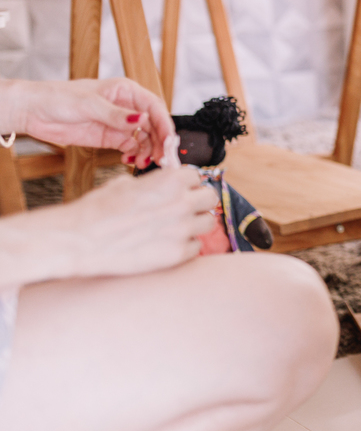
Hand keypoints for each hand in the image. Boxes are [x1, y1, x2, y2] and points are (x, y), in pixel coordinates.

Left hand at [10, 78, 172, 168]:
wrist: (33, 112)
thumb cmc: (58, 97)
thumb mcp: (89, 104)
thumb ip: (117, 114)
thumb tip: (142, 119)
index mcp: (126, 91)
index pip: (154, 108)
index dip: (164, 124)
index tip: (169, 141)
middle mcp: (127, 107)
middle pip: (154, 125)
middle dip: (160, 142)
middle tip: (162, 158)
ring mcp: (119, 123)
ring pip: (145, 138)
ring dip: (148, 151)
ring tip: (144, 162)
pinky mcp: (110, 137)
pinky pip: (131, 147)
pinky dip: (135, 155)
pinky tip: (130, 160)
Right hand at [14, 168, 219, 280]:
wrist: (80, 240)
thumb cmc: (97, 210)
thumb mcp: (124, 184)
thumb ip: (152, 184)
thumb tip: (161, 185)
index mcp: (170, 180)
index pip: (197, 176)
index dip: (186, 184)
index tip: (180, 191)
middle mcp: (182, 202)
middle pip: (210, 198)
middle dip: (198, 202)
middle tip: (184, 209)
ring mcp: (183, 229)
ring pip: (208, 222)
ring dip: (195, 224)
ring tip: (176, 228)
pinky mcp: (178, 253)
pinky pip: (196, 248)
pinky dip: (186, 247)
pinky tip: (167, 246)